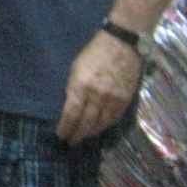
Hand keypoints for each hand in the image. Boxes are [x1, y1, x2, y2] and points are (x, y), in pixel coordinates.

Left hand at [56, 30, 141, 145]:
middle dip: (77, 134)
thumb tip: (71, 106)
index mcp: (81, 86)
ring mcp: (113, 98)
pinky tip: (99, 128)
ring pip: (101, 123)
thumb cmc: (94, 53)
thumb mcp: (76, 68)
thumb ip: (73, 88)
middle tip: (71, 142)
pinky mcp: (125, 99)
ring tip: (84, 137)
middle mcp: (97, 95)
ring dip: (91, 133)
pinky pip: (114, 118)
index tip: (61, 135)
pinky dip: (105, 126)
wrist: (122, 44)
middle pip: (85, 122)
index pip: (71, 114)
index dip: (66, 127)